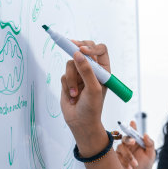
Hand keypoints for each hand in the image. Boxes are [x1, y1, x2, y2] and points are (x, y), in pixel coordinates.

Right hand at [60, 41, 109, 155]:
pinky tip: (72, 97)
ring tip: (76, 94)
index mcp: (103, 70)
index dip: (91, 47)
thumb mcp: (93, 89)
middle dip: (76, 50)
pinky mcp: (68, 80)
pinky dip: (67, 85)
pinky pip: (64, 74)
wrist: (81, 122)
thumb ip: (86, 71)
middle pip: (83, 50)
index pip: (100, 50)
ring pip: (71, 63)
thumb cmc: (92, 108)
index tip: (82, 50)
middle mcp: (92, 70)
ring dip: (71, 79)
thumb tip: (77, 53)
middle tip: (70, 46)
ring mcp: (79, 74)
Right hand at [116, 120, 155, 168]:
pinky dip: (125, 163)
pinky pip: (117, 157)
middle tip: (133, 142)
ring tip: (135, 165)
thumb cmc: (145, 167)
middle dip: (128, 139)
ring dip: (128, 156)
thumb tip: (145, 134)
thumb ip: (150, 144)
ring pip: (120, 148)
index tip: (133, 123)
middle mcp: (127, 146)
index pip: (133, 132)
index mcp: (136, 143)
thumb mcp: (151, 156)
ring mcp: (120, 152)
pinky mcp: (114, 160)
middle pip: (124, 138)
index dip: (132, 126)